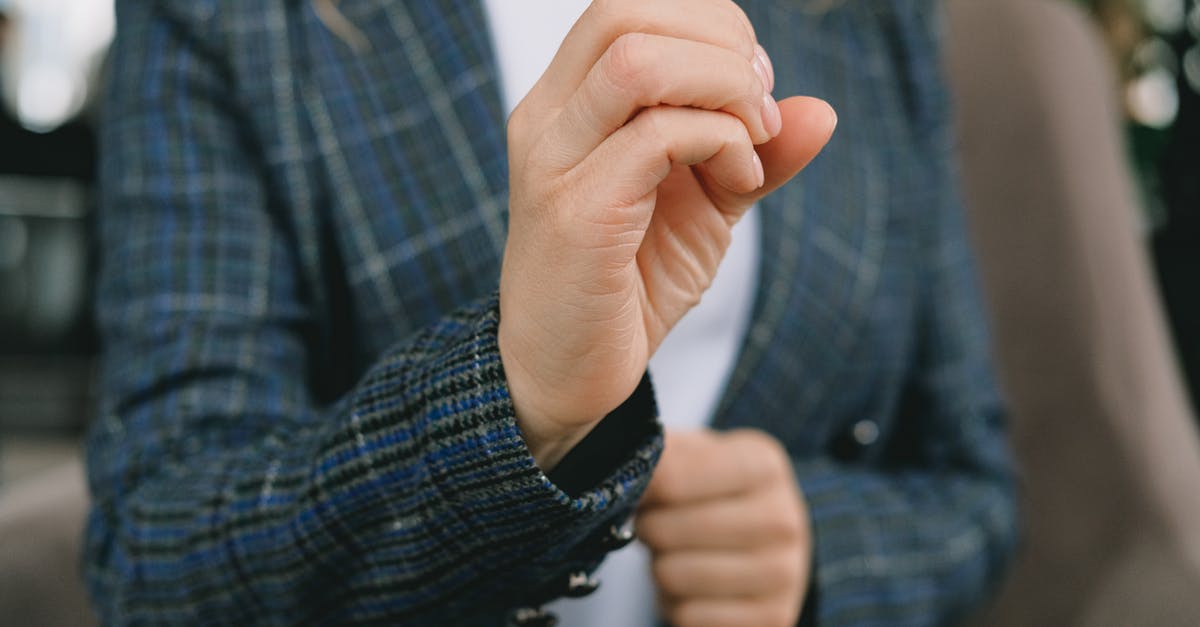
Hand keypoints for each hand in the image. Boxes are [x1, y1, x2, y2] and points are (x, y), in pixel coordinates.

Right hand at [497, 0, 837, 467]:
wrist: (566, 376)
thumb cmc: (627, 286)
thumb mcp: (706, 207)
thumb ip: (755, 152)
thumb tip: (819, 110)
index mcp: (568, 101)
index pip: (627, 5)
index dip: (708, 23)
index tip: (753, 85)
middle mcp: (548, 117)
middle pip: (625, 10)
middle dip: (721, 42)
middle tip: (758, 106)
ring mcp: (553, 161)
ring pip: (638, 60)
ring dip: (722, 86)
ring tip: (752, 141)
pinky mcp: (576, 212)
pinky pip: (657, 136)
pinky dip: (722, 145)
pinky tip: (740, 183)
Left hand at [636, 429, 811, 626]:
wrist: (769, 538)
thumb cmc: (717, 490)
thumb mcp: (696, 454)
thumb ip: (660, 453)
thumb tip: (623, 469)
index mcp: (762, 465)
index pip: (670, 480)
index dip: (641, 490)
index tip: (642, 491)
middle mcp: (783, 519)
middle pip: (666, 533)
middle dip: (649, 531)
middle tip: (658, 526)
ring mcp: (783, 574)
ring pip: (673, 578)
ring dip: (660, 569)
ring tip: (679, 554)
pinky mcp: (773, 618)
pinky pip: (686, 617)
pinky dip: (677, 605)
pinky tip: (696, 588)